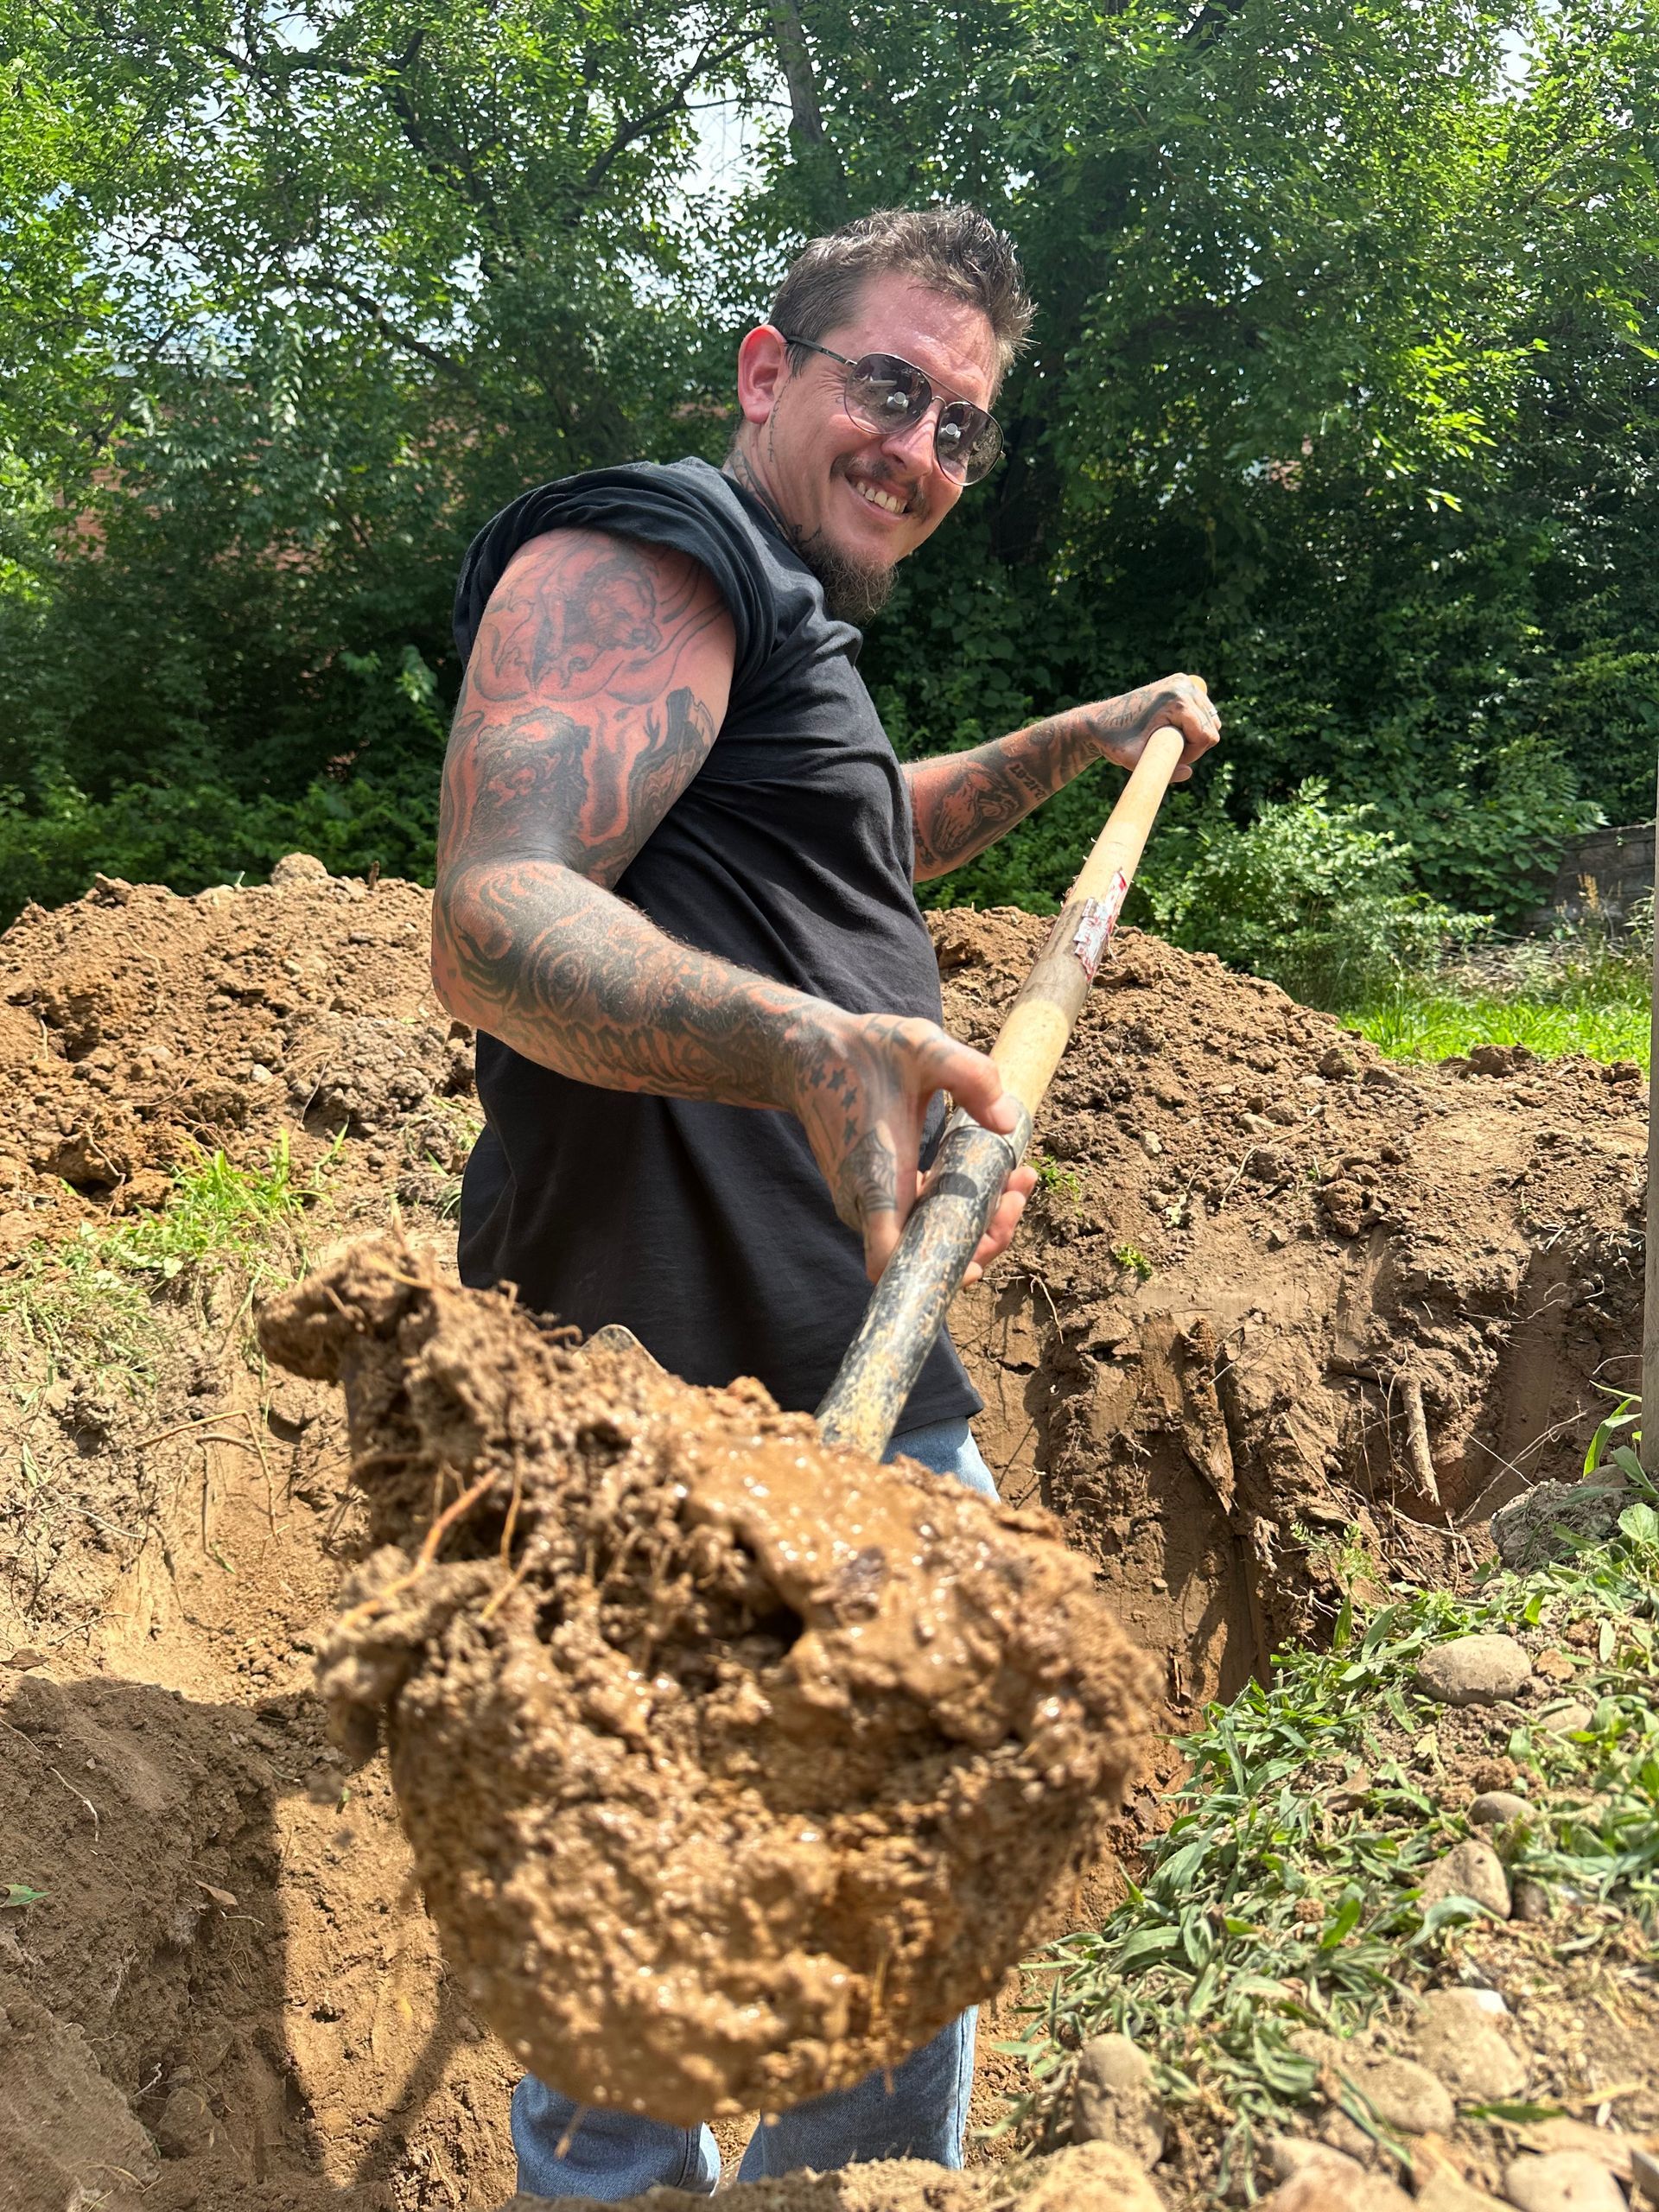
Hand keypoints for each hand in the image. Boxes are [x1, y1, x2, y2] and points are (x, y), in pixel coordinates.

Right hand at [785, 1010, 1037, 1282]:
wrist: (809, 1056)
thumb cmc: (864, 1052)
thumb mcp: (922, 1047)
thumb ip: (970, 1077)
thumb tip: (1007, 1123)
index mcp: (877, 1178)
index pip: (889, 1261)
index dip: (933, 1271)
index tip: (978, 1250)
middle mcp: (868, 1203)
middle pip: (923, 1257)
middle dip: (981, 1239)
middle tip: (1016, 1193)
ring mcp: (870, 1204)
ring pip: (925, 1240)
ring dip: (975, 1223)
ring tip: (1016, 1181)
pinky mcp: (877, 1195)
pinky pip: (920, 1220)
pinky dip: (956, 1208)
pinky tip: (994, 1175)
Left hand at [1082, 673, 1219, 782]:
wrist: (1100, 721)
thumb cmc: (1116, 742)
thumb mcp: (1136, 761)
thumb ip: (1164, 772)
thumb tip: (1189, 772)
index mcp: (1176, 700)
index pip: (1207, 736)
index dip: (1192, 755)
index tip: (1168, 757)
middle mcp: (1183, 685)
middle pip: (1212, 727)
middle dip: (1193, 746)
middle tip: (1164, 749)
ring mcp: (1184, 681)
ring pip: (1210, 720)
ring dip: (1194, 736)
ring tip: (1167, 740)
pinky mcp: (1182, 683)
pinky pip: (1203, 711)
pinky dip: (1193, 725)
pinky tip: (1172, 729)